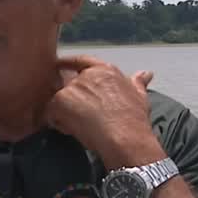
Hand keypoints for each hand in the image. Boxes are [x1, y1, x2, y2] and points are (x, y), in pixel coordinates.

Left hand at [44, 55, 163, 165]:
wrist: (124, 136)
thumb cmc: (133, 119)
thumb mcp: (140, 96)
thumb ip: (137, 83)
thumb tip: (146, 74)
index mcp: (104, 71)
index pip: (82, 61)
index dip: (69, 63)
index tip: (59, 63)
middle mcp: (86, 75)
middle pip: (68, 85)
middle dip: (71, 101)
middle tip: (81, 117)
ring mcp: (71, 88)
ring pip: (59, 101)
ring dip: (65, 113)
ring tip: (81, 126)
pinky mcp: (59, 102)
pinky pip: (51, 114)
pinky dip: (59, 123)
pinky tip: (74, 130)